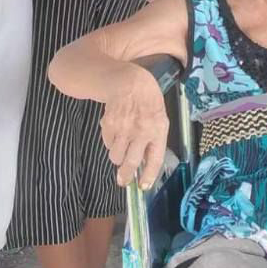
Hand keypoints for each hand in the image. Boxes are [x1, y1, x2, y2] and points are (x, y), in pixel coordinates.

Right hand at [100, 63, 169, 187]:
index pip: (155, 159)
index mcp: (158, 130)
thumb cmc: (148, 100)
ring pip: (116, 155)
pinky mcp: (109, 124)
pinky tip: (116, 132)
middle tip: (123, 181)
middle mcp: (141, 131)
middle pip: (131, 162)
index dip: (149, 175)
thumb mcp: (159, 118)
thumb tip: (145, 162)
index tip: (144, 186)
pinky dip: (111, 143)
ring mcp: (124, 128)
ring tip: (121, 148)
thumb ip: (154, 140)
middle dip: (126, 176)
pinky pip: (107, 143)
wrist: (130, 81)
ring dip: (117, 157)